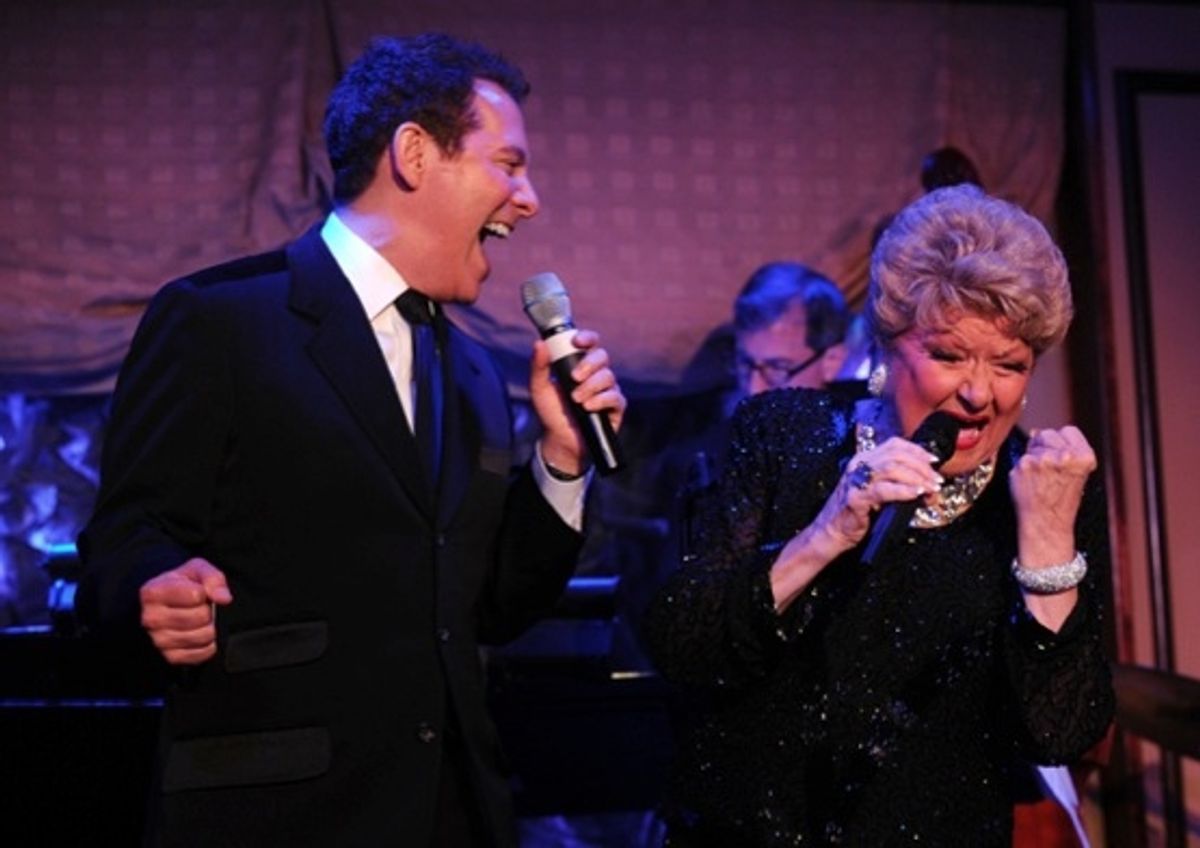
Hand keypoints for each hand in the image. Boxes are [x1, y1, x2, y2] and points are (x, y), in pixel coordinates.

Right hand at [139, 557, 232, 664]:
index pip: (196, 596)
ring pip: (203, 636)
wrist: (166, 604)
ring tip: (199, 620)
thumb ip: (212, 578)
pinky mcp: (170, 657)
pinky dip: (208, 644)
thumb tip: (224, 598)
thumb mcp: (196, 570)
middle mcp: (151, 619)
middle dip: (208, 610)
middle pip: (201, 617)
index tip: (197, 591)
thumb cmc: (183, 584)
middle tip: (200, 607)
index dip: (204, 592)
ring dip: (209, 627)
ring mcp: (159, 640)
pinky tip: (199, 633)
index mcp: (153, 593)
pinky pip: (202, 653)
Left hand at [530, 329, 625, 474]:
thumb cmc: (551, 412)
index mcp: (579, 364)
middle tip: (574, 378)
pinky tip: (589, 407)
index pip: (589, 343)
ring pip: (608, 376)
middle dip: (588, 364)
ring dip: (590, 387)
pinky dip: (601, 400)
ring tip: (576, 400)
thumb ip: (539, 366)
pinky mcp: (616, 407)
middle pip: (602, 356)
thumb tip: (539, 344)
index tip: (577, 341)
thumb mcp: (539, 388)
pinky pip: (615, 396)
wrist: (560, 440)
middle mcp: (596, 374)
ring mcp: (607, 389)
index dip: (587, 338)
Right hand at [808, 435, 944, 557]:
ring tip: (930, 489)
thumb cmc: (857, 513)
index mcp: (864, 460)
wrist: (832, 532)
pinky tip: (916, 495)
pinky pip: (883, 489)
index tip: (934, 460)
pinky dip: (903, 491)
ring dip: (916, 478)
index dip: (917, 450)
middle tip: (936, 481)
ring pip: (892, 468)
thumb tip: (927, 484)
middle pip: (896, 455)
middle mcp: (859, 465)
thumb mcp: (878, 491)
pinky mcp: (855, 498)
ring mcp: (855, 480)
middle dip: (921, 467)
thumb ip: (896, 483)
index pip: (894, 445)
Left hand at [1010, 425, 1096, 565]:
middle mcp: (1065, 456)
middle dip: (1045, 446)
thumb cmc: (1062, 499)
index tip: (1062, 455)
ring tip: (1041, 477)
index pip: (1069, 430)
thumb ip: (1063, 450)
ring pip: (1032, 444)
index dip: (1063, 441)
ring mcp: (1043, 459)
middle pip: (1048, 433)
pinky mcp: (1024, 465)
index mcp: (1084, 456)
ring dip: (1033, 456)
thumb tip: (1035, 431)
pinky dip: (1022, 467)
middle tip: (1049, 468)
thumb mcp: (1076, 473)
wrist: (1047, 522)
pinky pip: (1020, 457)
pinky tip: (1030, 481)